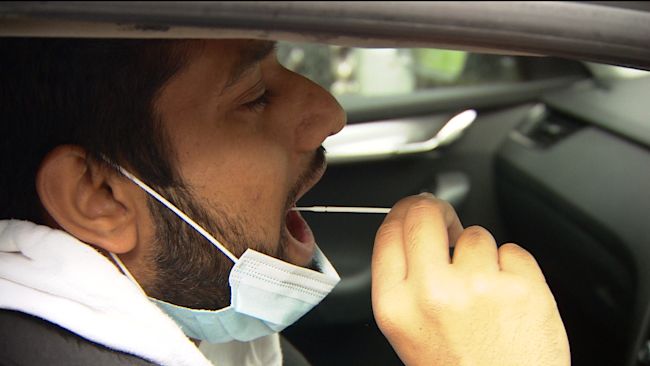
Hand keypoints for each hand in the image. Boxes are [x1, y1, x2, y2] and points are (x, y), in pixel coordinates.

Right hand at [371, 194, 569, 365]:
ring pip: (475, 234)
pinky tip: (508, 299)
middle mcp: (433, 292)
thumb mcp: (407, 331)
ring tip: (484, 294)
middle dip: (437, 211)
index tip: (413, 208)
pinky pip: (512, 251)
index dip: (402, 212)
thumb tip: (415, 232)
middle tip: (449, 224)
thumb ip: (404, 281)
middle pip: (425, 215)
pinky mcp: (522, 287)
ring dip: (480, 255)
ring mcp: (479, 287)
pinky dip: (513, 269)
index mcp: (396, 305)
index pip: (388, 232)